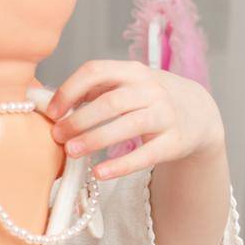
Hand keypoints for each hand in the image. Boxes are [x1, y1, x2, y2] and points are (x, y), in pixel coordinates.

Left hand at [45, 60, 223, 180]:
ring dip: (96, 139)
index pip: (96, 71)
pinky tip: (99, 173)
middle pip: (110, 102)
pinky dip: (121, 165)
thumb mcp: (125, 85)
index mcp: (132, 71)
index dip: (69, 90)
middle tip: (57, 136)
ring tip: (71, 152)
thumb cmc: (146, 99)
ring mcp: (166, 114)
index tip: (51, 112)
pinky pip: (147, 154)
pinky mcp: (176, 141)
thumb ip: (91, 91)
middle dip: (79, 119)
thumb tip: (45, 102)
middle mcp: (151, 89)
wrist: (198, 112)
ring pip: (128, 125)